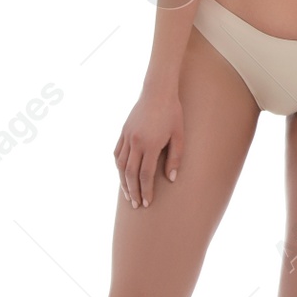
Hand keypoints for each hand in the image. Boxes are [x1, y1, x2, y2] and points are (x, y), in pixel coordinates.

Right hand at [113, 90, 183, 207]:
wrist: (158, 91)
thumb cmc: (173, 113)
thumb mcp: (179, 135)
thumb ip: (175, 157)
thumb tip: (171, 179)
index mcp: (150, 144)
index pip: (145, 175)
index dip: (146, 190)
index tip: (148, 203)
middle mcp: (135, 143)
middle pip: (130, 174)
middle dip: (134, 192)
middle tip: (137, 205)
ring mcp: (126, 137)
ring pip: (120, 166)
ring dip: (123, 182)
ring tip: (129, 195)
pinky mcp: (123, 132)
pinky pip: (117, 154)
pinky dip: (118, 167)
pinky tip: (122, 175)